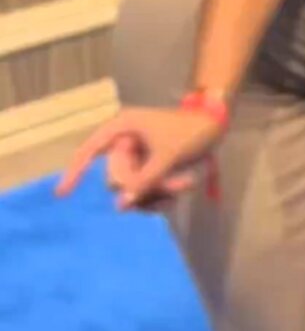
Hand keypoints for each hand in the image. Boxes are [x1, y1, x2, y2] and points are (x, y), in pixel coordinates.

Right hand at [56, 106, 224, 209]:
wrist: (216, 125)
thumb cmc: (190, 132)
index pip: (90, 150)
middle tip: (176, 184)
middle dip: (144, 186)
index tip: (62, 195)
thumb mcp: (167, 157)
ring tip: (184, 184)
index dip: (75, 172)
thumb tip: (121, 205)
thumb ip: (143, 181)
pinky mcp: (148, 169)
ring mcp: (137, 157)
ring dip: (156, 193)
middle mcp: (125, 143)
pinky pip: (144, 192)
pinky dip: (160, 195)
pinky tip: (180, 191)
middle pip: (117, 179)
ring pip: (132, 189)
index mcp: (122, 128)